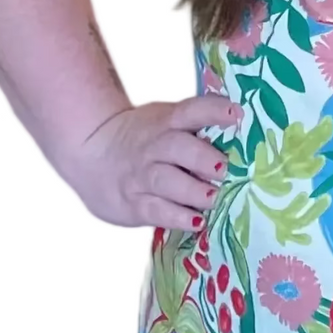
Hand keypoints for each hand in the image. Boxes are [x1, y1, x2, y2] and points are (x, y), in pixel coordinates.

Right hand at [61, 95, 242, 231]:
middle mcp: (153, 146)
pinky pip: (157, 211)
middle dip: (203, 158)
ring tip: (213, 198)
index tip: (237, 115)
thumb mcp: (163, 120)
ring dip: (193, 191)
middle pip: (177, 148)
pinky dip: (178, 216)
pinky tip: (196, 222)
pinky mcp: (134, 203)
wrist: (90, 150)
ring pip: (166, 181)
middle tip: (225, 169)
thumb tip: (243, 133)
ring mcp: (141, 175)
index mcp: (166, 121)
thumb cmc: (144, 138)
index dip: (213, 111)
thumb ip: (195, 126)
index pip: (191, 111)